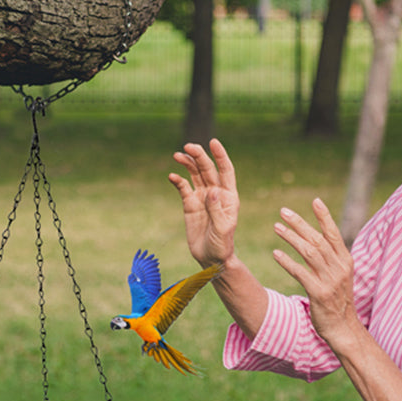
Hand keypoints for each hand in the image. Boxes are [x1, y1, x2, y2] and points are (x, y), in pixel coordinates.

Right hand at [169, 138, 239, 267]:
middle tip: (188, 146)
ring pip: (195, 174)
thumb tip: (213, 190)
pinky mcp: (190, 204)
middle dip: (199, 156)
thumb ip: (217, 209)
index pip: (226, 170)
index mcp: (229, 196)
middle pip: (207, 169)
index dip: (220, 155)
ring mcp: (202, 197)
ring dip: (188, 163)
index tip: (213, 142)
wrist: (211, 258)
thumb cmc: (222, 244)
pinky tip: (172, 176)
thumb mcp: (222, 228)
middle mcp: (216, 193)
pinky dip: (178, 180)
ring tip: (177, 155)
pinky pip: (183, 188)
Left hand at [273, 198, 355, 342]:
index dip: (325, 216)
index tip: (315, 201)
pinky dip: (287, 262)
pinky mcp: (319, 293)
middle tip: (283, 211)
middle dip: (300, 223)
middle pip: (317, 240)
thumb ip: (330, 256)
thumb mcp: (340, 274)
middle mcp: (339, 267)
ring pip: (309, 253)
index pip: (334, 234)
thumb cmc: (337, 299)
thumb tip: (316, 236)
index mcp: (345, 260)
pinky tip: (275, 254)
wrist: (343, 328)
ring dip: (291, 238)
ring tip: (276, 227)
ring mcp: (330, 280)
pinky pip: (300, 273)